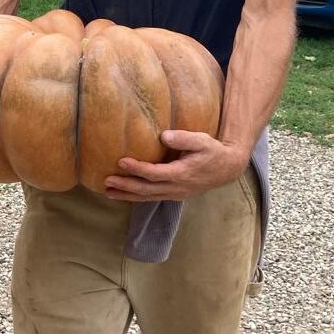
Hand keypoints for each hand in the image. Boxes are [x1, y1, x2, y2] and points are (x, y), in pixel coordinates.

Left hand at [104, 131, 246, 201]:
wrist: (227, 169)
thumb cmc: (212, 151)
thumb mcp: (201, 140)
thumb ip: (183, 138)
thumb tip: (164, 136)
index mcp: (181, 174)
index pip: (154, 174)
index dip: (137, 169)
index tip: (121, 161)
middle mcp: (176, 187)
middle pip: (146, 190)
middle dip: (126, 186)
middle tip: (107, 181)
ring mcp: (175, 193)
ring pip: (147, 197)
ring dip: (127, 195)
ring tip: (108, 193)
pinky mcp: (174, 194)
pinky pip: (152, 198)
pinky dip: (136, 197)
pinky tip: (124, 195)